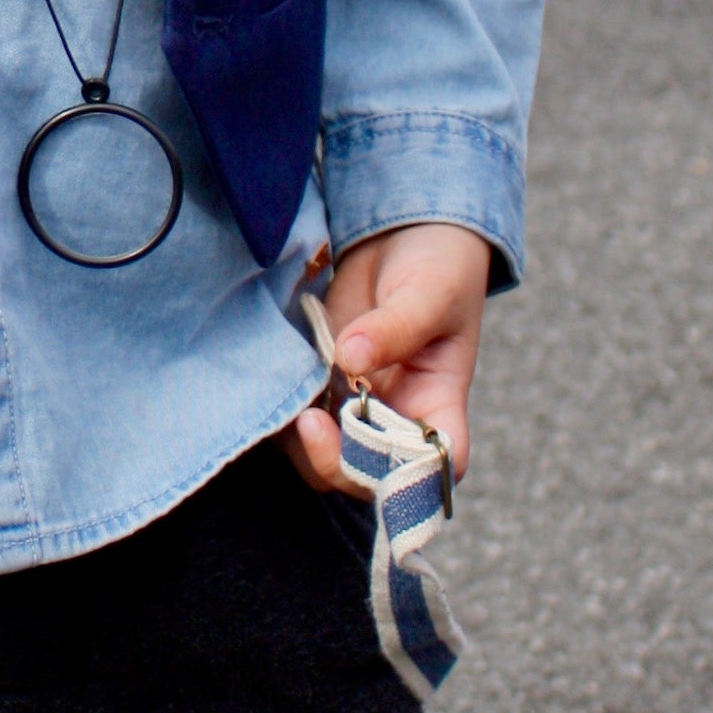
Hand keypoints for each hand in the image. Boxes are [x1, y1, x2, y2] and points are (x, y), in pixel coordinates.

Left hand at [287, 222, 491, 499]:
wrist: (405, 230)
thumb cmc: (439, 264)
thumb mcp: (430, 291)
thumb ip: (396, 327)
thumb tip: (351, 359)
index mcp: (440, 404)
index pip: (438, 466)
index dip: (411, 482)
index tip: (370, 449)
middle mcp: (398, 416)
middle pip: (368, 475)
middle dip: (336, 461)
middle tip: (310, 421)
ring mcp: (357, 402)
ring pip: (325, 454)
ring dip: (301, 440)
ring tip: (288, 396)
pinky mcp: (322, 381)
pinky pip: (297, 416)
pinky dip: (282, 410)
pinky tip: (272, 381)